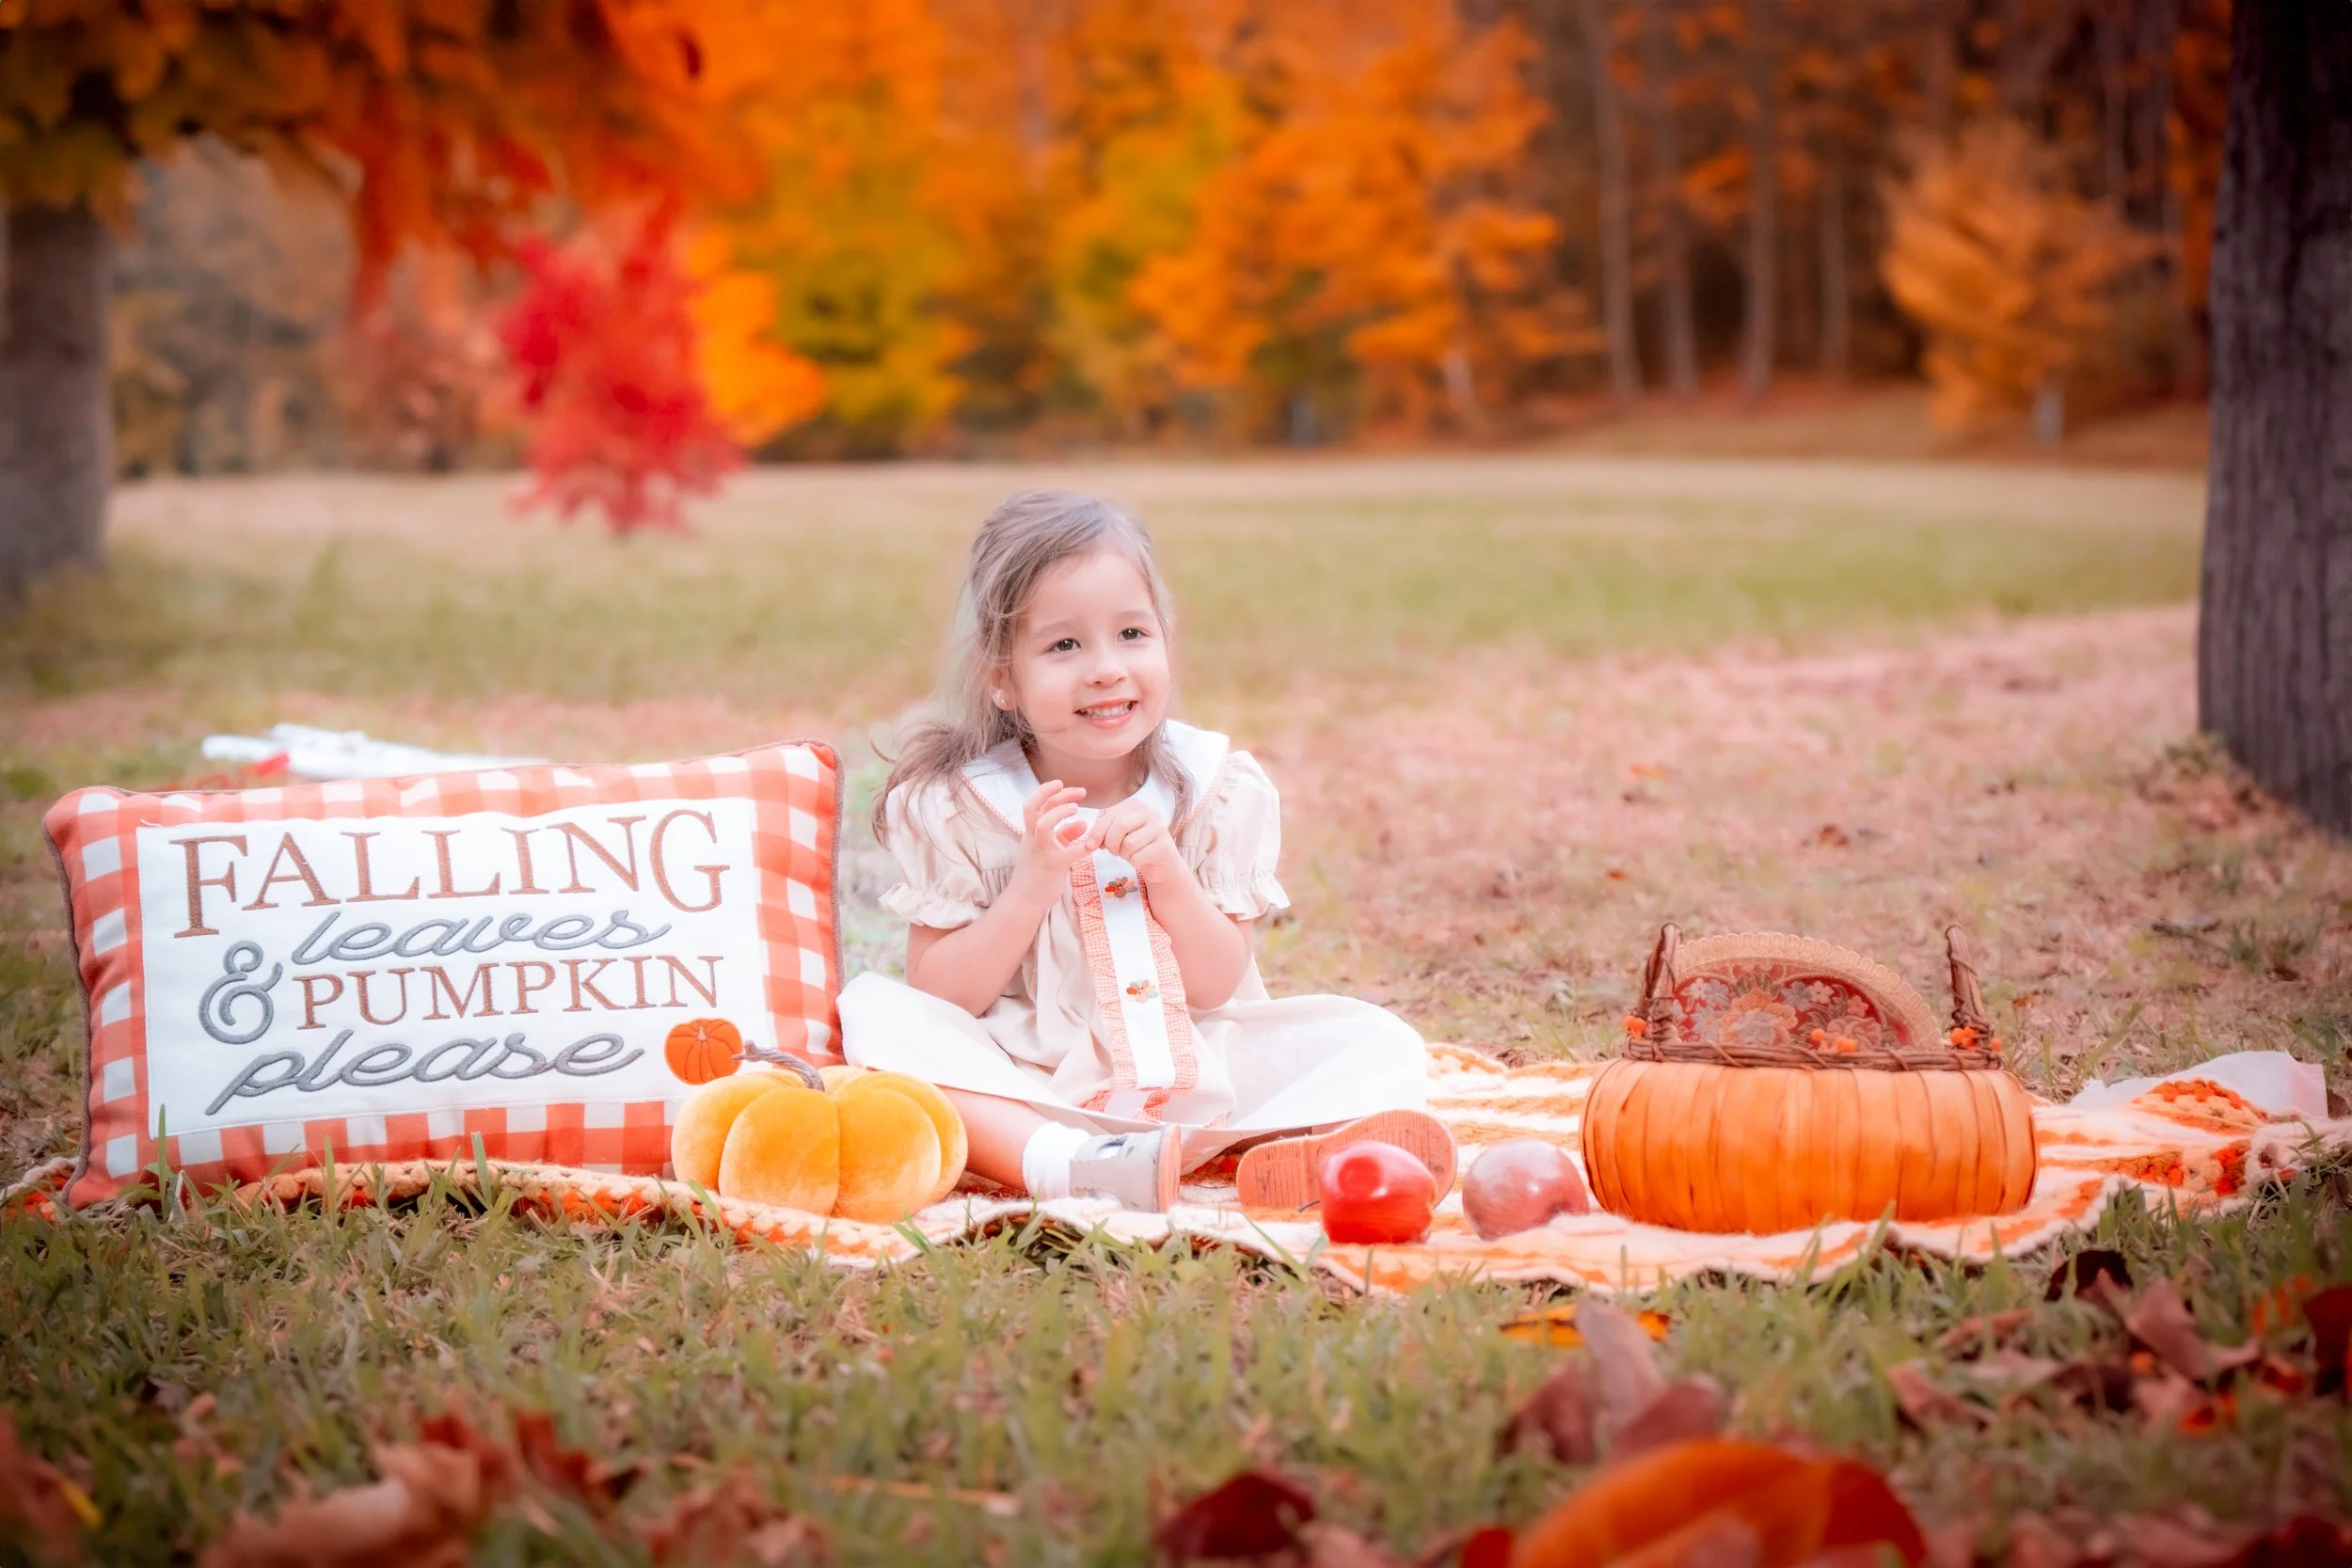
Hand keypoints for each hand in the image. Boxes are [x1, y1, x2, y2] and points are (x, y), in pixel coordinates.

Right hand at [1006, 780, 1090, 906]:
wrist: (1024, 900)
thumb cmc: (1036, 875)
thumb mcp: (1049, 850)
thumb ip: (1065, 835)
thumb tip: (1082, 823)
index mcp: (1031, 833)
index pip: (1034, 804)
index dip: (1047, 791)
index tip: (1062, 784)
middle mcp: (1032, 839)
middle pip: (1034, 807)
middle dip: (1053, 794)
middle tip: (1078, 791)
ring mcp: (1040, 851)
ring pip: (1043, 824)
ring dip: (1060, 812)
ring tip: (1076, 808)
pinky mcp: (1052, 866)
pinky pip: (1068, 853)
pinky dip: (1082, 846)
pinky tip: (1094, 844)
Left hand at [1088, 799, 1186, 887]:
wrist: (1162, 864)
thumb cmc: (1137, 846)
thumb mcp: (1118, 835)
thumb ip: (1103, 833)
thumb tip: (1088, 844)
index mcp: (1136, 805)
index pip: (1110, 815)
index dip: (1097, 832)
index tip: (1090, 846)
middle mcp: (1150, 812)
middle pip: (1120, 826)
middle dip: (1111, 843)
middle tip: (1114, 852)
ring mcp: (1159, 828)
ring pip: (1128, 844)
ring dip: (1124, 854)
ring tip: (1130, 854)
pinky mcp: (1164, 847)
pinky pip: (1138, 857)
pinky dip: (1134, 862)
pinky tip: (1140, 860)